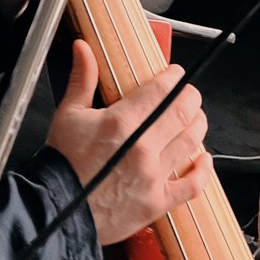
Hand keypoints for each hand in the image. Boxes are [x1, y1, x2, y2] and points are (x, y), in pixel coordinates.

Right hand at [45, 41, 210, 245]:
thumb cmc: (62, 164)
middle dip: (191, 97)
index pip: (163, 90)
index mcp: (122, 122)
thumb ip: (82, 79)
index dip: (175, 77)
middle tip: (188, 94)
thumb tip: (84, 49)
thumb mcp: (68, 115)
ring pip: (192, 142)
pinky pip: (193, 185)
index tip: (175, 74)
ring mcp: (153, 176)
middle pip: (184, 112)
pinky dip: (204, 170)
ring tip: (193, 119)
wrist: (55, 209)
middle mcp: (143, 148)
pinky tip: (203, 160)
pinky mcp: (157, 202)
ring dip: (198, 126)